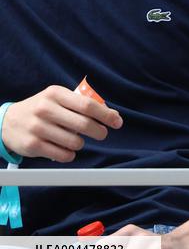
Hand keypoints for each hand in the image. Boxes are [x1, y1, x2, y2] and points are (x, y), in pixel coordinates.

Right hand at [2, 86, 121, 161]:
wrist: (7, 122)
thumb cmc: (42, 109)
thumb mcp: (59, 99)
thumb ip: (82, 104)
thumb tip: (112, 115)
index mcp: (55, 94)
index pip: (87, 105)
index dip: (106, 115)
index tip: (117, 122)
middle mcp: (45, 109)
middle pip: (84, 124)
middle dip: (99, 132)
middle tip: (101, 134)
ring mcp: (37, 127)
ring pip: (75, 142)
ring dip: (80, 144)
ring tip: (74, 140)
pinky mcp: (32, 145)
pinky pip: (63, 155)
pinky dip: (69, 154)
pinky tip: (64, 149)